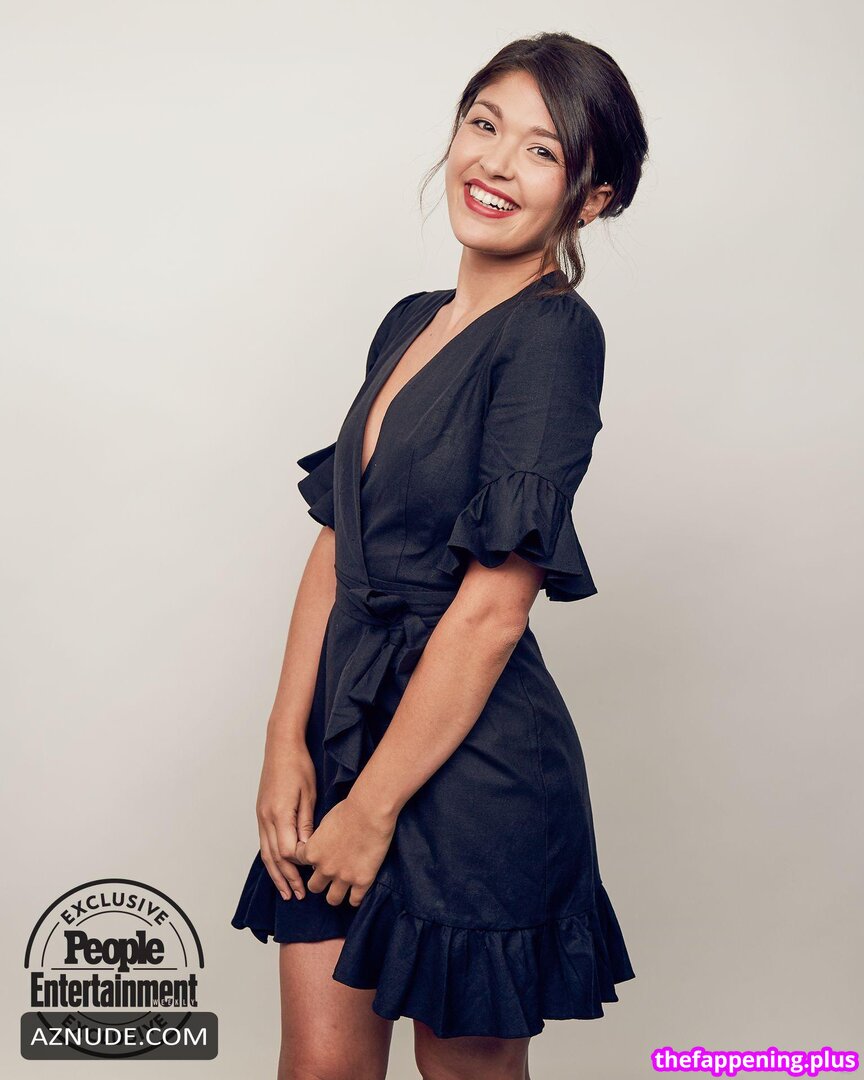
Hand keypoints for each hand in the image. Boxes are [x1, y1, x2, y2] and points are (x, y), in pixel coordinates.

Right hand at [256, 741, 316, 901]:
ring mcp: (261, 816)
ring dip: (276, 874)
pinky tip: (276, 868)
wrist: (281, 746)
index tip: (310, 876)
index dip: (298, 866)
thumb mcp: (309, 793)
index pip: (286, 851)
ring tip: (286, 891)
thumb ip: (307, 822)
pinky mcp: (261, 813)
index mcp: (280, 813)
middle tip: (298, 896)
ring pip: (266, 853)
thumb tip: (308, 848)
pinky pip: (263, 842)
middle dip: (286, 878)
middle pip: (274, 857)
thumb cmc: (298, 765)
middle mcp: (266, 818)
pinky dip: (270, 860)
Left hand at [297, 791, 396, 907]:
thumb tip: (322, 848)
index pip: (299, 864)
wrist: (370, 811)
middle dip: (320, 882)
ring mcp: (343, 877)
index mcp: (312, 852)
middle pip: (314, 887)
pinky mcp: (362, 881)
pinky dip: (355, 897)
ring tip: (343, 888)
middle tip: (330, 875)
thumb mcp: (325, 822)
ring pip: (332, 900)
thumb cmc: (348, 810)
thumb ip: (320, 840)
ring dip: (336, 894)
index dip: (308, 861)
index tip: (315, 860)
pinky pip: (355, 901)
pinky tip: (358, 890)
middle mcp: (325, 868)